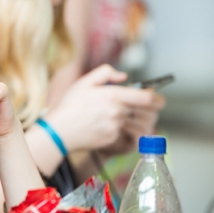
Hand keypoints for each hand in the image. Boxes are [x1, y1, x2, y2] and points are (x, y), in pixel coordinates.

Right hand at [46, 65, 164, 152]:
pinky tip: (99, 125)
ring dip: (124, 118)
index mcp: (113, 96)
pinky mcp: (112, 139)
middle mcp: (118, 112)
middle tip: (133, 106)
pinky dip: (114, 128)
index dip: (153, 97)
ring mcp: (116, 127)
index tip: (154, 97)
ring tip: (107, 115)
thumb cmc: (70, 105)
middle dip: (139, 108)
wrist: (59, 131)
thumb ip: (106, 73)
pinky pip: (120, 132)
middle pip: (140, 110)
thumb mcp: (85, 81)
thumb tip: (124, 77)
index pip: (146, 98)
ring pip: (129, 121)